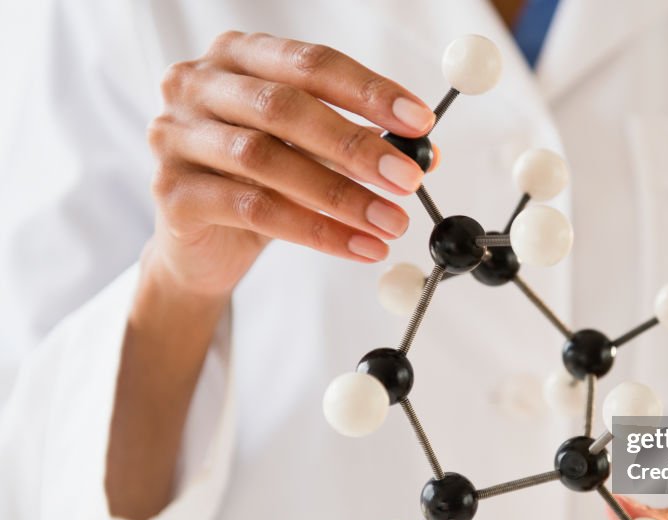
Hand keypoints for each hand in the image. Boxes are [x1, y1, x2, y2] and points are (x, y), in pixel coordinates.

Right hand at [145, 30, 436, 300]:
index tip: (421, 121)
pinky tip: (359, 247)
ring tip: (390, 222)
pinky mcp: (173, 192)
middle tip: (407, 178)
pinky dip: (316, 231)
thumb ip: (360, 145)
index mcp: (238, 57)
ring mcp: (177, 137)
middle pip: (285, 108)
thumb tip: (427, 154)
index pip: (310, 63)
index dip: (369, 91)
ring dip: (340, 195)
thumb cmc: (258, 183)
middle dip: (355, 145)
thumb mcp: (313, 155)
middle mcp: (197, 85)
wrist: (201, 247)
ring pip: (268, 161)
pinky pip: (254, 210)